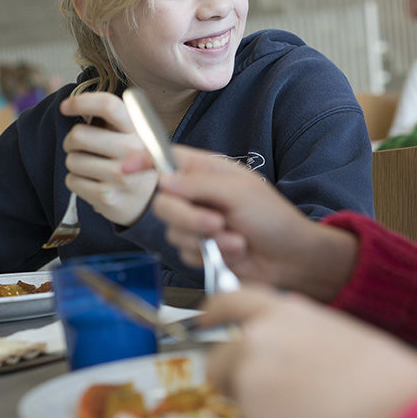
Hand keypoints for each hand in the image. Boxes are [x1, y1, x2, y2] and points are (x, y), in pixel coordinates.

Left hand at [60, 92, 158, 226]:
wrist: (146, 202)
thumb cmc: (131, 161)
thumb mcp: (130, 136)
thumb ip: (109, 119)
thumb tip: (74, 105)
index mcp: (139, 130)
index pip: (108, 106)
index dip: (81, 102)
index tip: (65, 107)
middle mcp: (133, 151)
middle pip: (79, 135)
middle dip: (71, 140)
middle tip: (78, 146)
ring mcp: (121, 177)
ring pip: (72, 160)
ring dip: (75, 163)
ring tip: (92, 168)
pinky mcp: (107, 197)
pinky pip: (72, 181)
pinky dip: (76, 181)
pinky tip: (93, 183)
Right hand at [124, 145, 357, 300]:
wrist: (290, 258)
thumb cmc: (273, 218)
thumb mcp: (238, 192)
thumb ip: (198, 184)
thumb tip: (163, 179)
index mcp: (206, 171)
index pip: (166, 158)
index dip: (143, 160)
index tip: (126, 167)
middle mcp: (197, 195)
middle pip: (163, 202)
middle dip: (189, 217)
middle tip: (216, 223)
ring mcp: (197, 223)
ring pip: (173, 231)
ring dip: (206, 239)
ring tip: (236, 239)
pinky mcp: (199, 249)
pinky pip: (185, 253)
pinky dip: (209, 255)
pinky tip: (234, 252)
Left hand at [204, 287, 416, 417]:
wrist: (387, 408)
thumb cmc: (375, 370)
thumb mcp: (334, 328)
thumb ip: (298, 323)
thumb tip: (285, 319)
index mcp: (278, 314)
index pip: (228, 302)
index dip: (213, 312)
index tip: (206, 320)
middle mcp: (255, 343)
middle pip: (217, 358)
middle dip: (228, 373)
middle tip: (257, 387)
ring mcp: (251, 382)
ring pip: (232, 394)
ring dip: (250, 400)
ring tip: (295, 407)